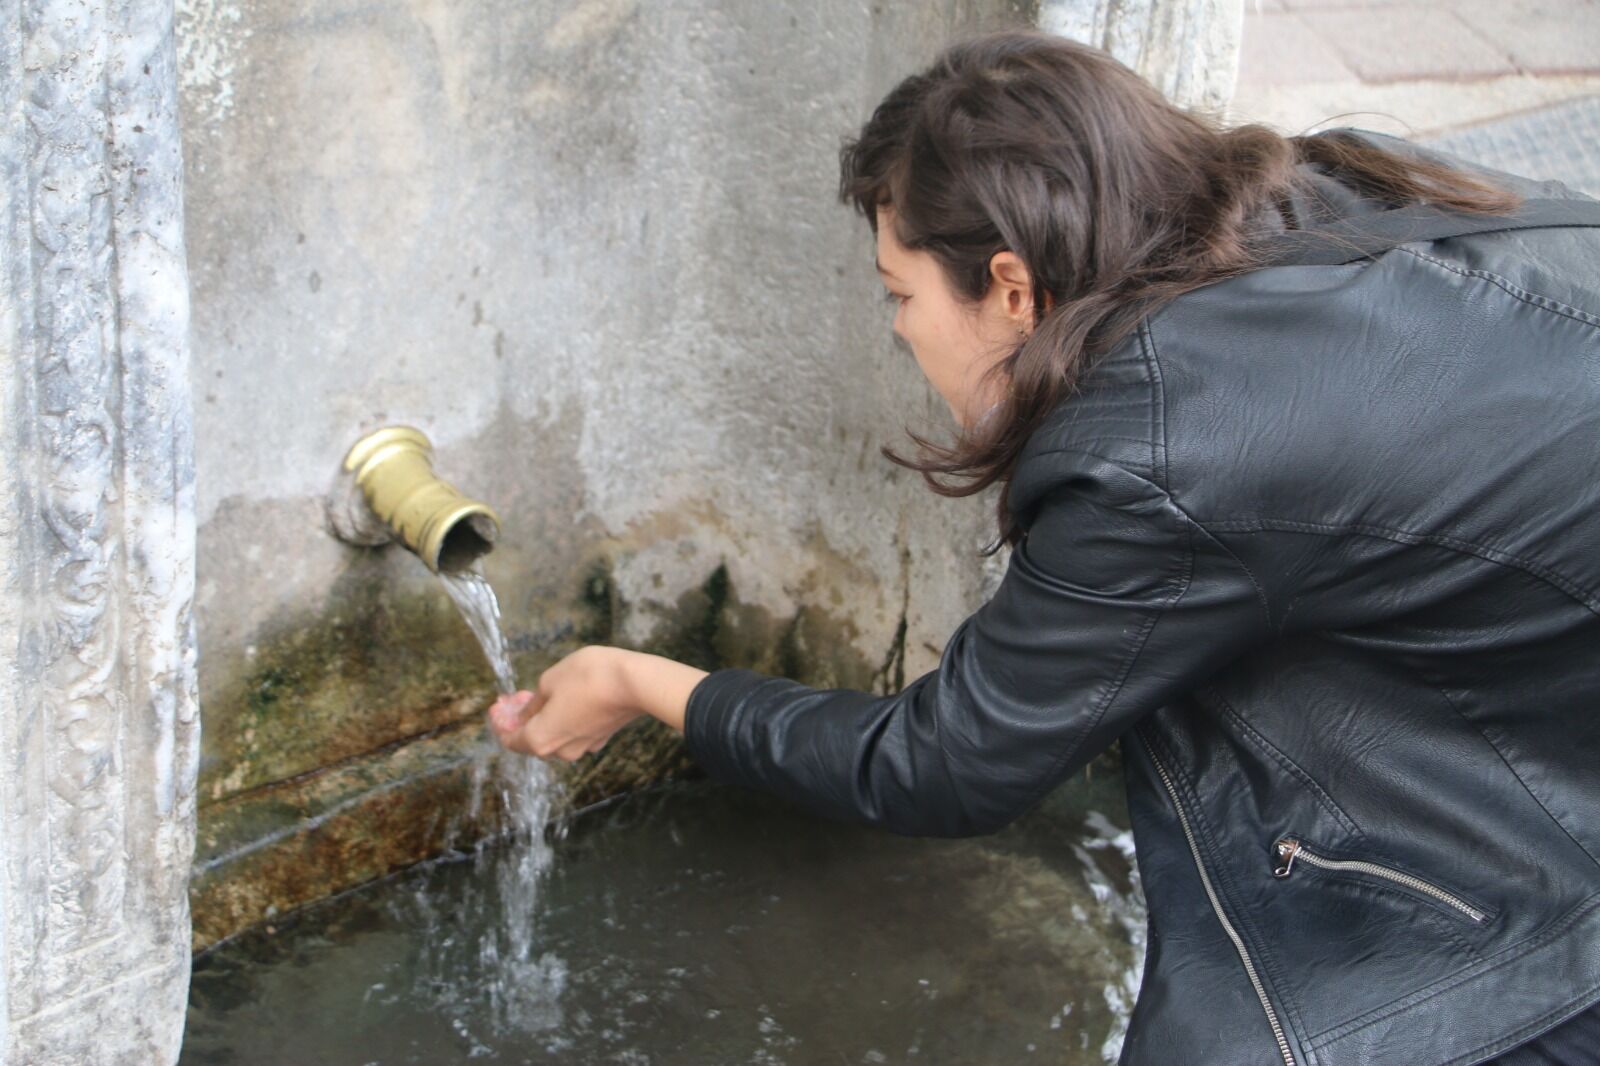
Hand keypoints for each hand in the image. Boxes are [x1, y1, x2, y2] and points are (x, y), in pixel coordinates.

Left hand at [487, 645, 643, 760]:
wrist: (634, 684)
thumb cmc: (588, 678)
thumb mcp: (550, 681)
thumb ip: (533, 703)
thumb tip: (526, 714)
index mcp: (540, 739)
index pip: (509, 740)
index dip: (499, 723)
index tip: (497, 706)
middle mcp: (559, 751)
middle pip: (531, 740)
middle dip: (520, 720)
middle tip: (515, 698)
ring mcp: (582, 747)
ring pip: (554, 736)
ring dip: (542, 719)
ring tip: (540, 696)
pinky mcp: (600, 738)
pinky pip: (573, 732)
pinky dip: (564, 720)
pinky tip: (565, 700)